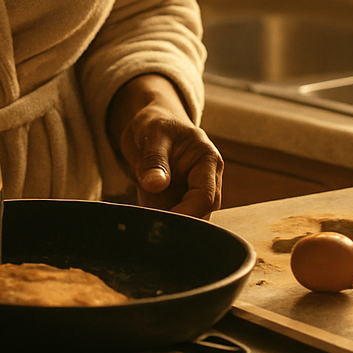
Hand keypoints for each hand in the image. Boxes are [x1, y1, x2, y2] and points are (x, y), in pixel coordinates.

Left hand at [106, 74, 222, 216]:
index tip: (163, 221)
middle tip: (152, 228)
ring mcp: (193, 192)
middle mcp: (207, 179)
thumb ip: (154, 159)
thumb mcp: (152, 134)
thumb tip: (155, 185)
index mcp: (207, 160)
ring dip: (169, 225)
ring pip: (189, 219)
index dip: (187, 213)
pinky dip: (159, 222)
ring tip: (146, 223)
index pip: (206, 196)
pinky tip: (145, 220)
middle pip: (203, 213)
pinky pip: (173, 218)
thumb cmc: (157, 124)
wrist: (153, 124)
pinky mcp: (179, 201)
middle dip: (180, 224)